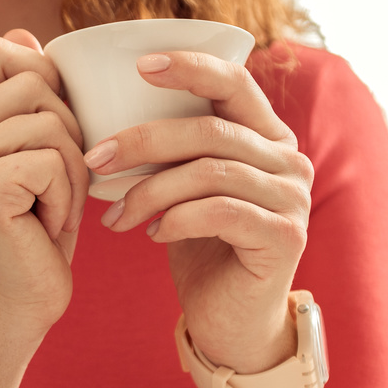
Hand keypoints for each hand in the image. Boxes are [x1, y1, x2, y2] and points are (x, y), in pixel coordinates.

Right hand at [0, 30, 89, 333]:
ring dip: (74, 172)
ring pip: (52, 122)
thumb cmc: (32, 237)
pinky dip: (68, 197)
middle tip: (59, 184)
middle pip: (35, 80)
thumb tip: (23, 32)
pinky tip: (46, 227)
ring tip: (52, 209)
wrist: (11, 310)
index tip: (55, 126)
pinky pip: (55, 160)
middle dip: (71, 131)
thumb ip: (26, 104)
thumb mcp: (33, 160)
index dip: (42, 71)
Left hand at [85, 51, 311, 373]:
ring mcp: (292, 198)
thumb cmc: (198, 247)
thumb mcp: (180, 187)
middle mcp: (288, 159)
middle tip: (96, 158)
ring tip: (116, 215)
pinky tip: (152, 235)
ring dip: (150, 190)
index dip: (190, 67)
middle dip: (143, 140)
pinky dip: (177, 219)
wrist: (230, 322)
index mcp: (265, 134)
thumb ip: (167, 147)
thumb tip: (99, 103)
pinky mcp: (284, 237)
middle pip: (210, 130)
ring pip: (210, 172)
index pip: (235, 81)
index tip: (139, 65)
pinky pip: (221, 212)